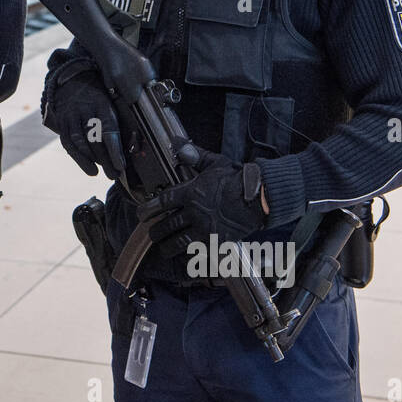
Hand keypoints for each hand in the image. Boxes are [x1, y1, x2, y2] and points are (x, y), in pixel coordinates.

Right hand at [43, 67, 128, 180]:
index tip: (120, 166)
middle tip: (114, 174)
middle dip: (105, 160)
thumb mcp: (111, 101)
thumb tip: (133, 147)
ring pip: (78, 142)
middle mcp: (85, 110)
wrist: (72, 81)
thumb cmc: (97, 95)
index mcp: (102, 104)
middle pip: (94, 139)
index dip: (114, 150)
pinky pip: (68, 142)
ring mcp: (71, 116)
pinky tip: (88, 167)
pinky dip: (77, 157)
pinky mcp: (62, 122)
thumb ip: (120, 121)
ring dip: (90, 160)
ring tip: (99, 173)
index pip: (109, 129)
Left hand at [147, 149, 265, 251]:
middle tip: (152, 233)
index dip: (149, 209)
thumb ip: (195, 156)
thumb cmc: (238, 179)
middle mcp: (194, 212)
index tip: (142, 214)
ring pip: (178, 241)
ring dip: (168, 246)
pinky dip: (189, 256)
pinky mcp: (217, 241)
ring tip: (163, 247)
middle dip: (156, 231)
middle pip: (167, 225)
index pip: (162, 202)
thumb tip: (178, 143)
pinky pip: (199, 252)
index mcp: (191, 193)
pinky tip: (184, 258)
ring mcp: (205, 228)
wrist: (259, 198)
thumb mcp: (215, 163)